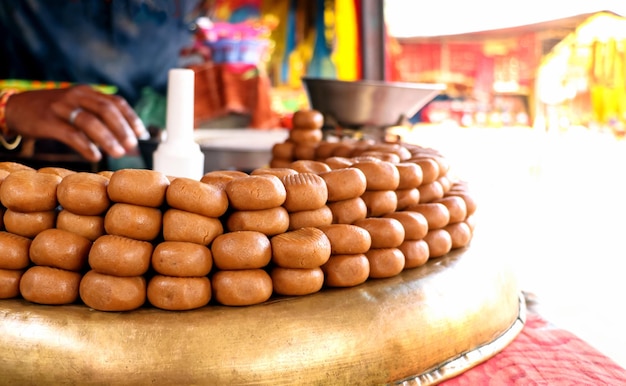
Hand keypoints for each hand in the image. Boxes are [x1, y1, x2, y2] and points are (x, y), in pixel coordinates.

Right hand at [5, 85, 147, 161]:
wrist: (17, 108)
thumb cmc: (54, 113)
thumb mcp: (76, 107)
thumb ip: (98, 119)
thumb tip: (126, 140)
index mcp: (86, 92)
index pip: (115, 102)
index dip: (131, 118)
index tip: (142, 134)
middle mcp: (75, 96)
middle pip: (106, 109)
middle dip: (122, 129)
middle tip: (132, 145)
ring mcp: (61, 107)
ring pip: (90, 121)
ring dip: (108, 139)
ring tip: (119, 153)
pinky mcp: (48, 121)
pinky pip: (71, 134)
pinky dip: (86, 146)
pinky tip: (96, 156)